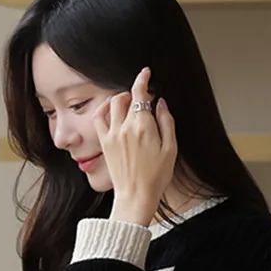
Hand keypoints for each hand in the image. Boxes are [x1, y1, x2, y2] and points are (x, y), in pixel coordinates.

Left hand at [93, 66, 176, 223]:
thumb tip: (161, 103)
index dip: (143, 79)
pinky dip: (104, 109)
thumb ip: (167, 122)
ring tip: (129, 103)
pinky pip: (99, 118)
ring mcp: (112, 134)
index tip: (146, 73)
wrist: (135, 197)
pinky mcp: (105, 143)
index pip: (140, 93)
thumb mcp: (170, 149)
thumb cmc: (155, 177)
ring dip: (121, 98)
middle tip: (143, 99)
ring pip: (113, 104)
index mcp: (144, 126)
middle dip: (135, 93)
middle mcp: (125, 127)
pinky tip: (111, 110)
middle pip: (127, 97)